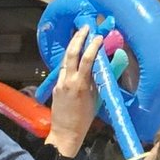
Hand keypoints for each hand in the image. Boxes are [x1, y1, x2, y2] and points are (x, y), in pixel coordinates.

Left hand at [48, 27, 100, 156]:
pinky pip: (63, 68)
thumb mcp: (96, 99)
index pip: (86, 59)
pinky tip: (74, 54)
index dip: (93, 46)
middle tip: (85, 27)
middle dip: (78, 38)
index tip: (99, 36)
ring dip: (72, 46)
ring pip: (65, 59)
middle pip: (71, 54)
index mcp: (80, 84)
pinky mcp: (55, 86)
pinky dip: (69, 59)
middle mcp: (67, 81)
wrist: (65, 133)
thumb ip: (98, 80)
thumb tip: (104, 65)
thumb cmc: (84, 119)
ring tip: (79, 35)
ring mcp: (59, 83)